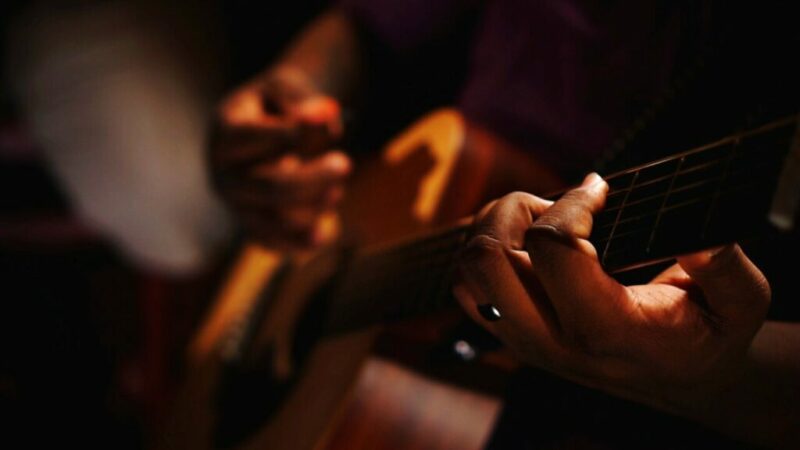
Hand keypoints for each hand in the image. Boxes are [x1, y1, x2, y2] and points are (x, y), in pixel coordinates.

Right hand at [210, 66, 350, 248]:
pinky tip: (321, 235)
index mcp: (225, 132)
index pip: (253, 137)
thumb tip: (323, 115)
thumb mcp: (284, 89)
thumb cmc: (273, 106)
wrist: (258, 130)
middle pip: (268, 187)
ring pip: (273, 219)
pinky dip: (297, 243)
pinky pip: (270, 242)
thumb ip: (301, 100)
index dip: (292, 135)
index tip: (328, 123)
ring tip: (337, 193)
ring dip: (312, 209)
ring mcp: (235, 202)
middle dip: (311, 180)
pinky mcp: (249, 223)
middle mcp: (223, 172)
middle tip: (346, 164)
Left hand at [452, 174, 770, 410]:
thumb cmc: (706, 332)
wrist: (678, 377)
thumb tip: (696, 237)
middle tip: (555, 207)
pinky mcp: (508, 335)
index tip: (601, 190)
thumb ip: (726, 268)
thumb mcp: (740, 302)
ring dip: (493, 230)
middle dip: (514, 210)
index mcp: (605, 329)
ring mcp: (522, 341)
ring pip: (467, 272)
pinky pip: (466, 288)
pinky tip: (526, 244)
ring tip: (539, 224)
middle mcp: (551, 339)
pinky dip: (486, 251)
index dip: (572, 202)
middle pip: (486, 257)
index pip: (552, 248)